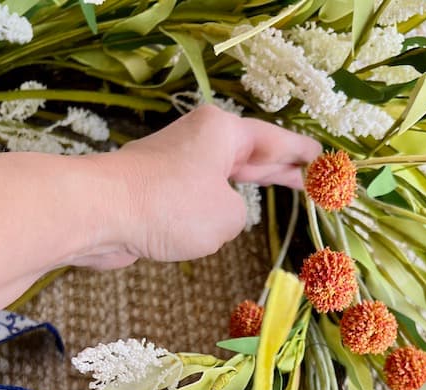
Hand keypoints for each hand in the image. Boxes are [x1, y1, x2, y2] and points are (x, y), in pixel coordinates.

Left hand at [81, 104, 320, 266]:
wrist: (102, 214)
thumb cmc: (171, 207)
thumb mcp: (227, 217)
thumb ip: (239, 215)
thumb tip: (222, 214)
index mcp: (223, 132)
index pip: (274, 140)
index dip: (302, 152)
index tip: (324, 157)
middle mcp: (200, 141)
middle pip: (251, 154)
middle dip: (282, 167)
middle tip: (311, 174)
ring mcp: (176, 164)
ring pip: (223, 176)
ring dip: (248, 187)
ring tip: (281, 189)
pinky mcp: (157, 190)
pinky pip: (198, 198)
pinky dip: (216, 208)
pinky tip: (228, 221)